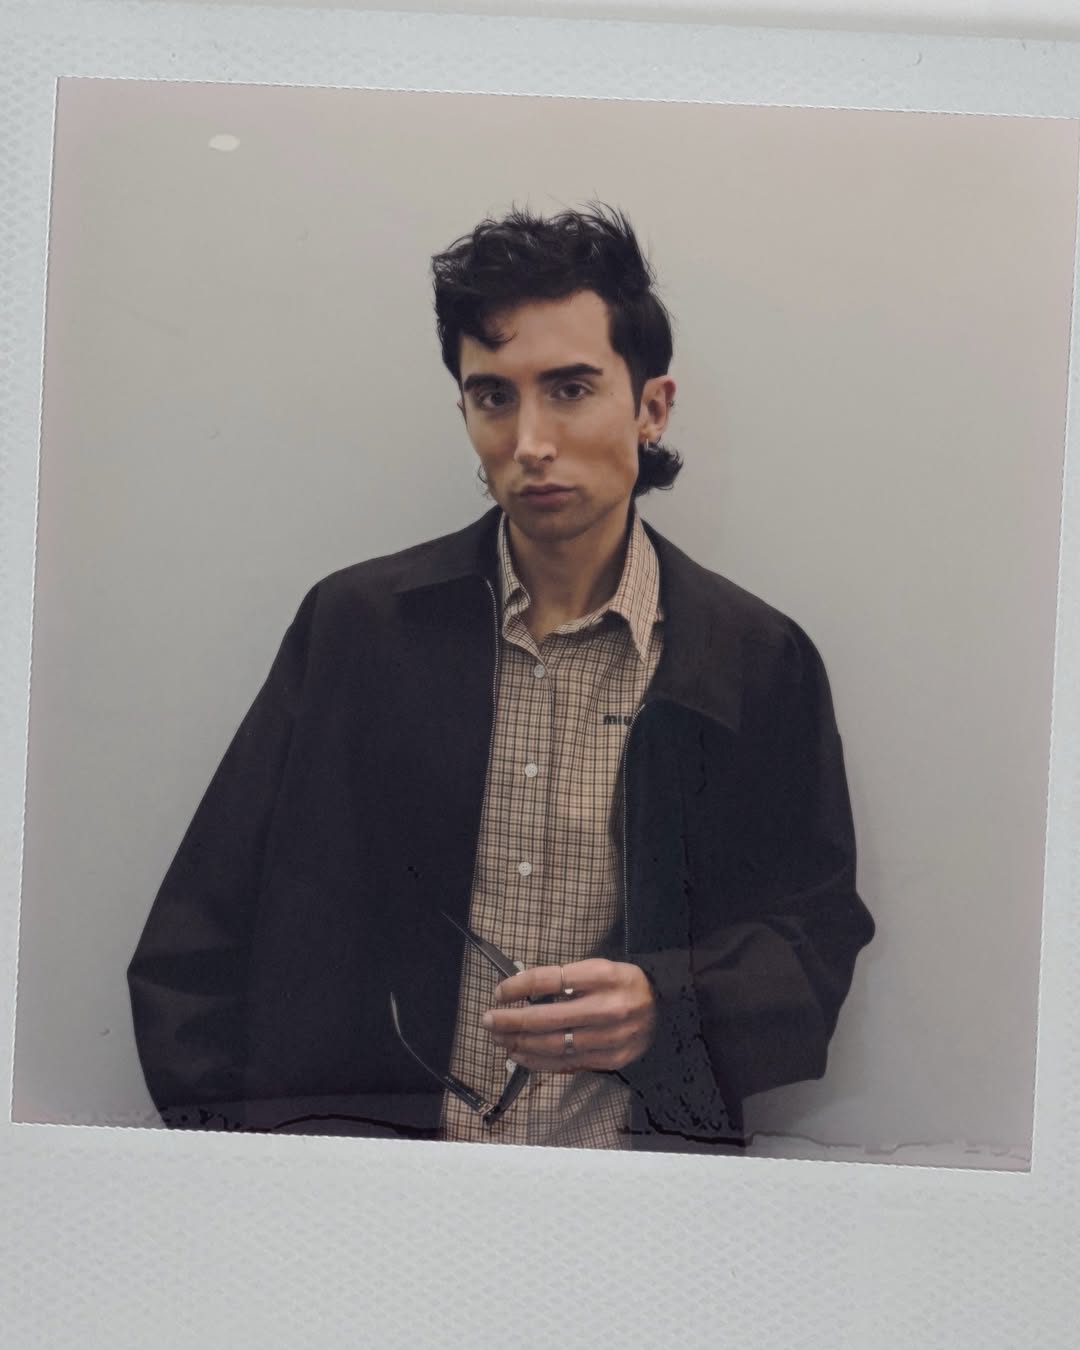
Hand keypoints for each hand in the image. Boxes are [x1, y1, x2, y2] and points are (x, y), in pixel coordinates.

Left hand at [481, 958, 656, 1073]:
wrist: (664, 1009)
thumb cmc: (622, 985)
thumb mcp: (599, 968)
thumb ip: (565, 979)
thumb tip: (520, 988)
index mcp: (604, 976)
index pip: (552, 979)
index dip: (519, 986)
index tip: (499, 991)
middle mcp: (609, 1007)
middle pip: (548, 1017)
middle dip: (512, 1020)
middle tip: (489, 1020)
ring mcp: (611, 1038)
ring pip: (554, 1045)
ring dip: (520, 1044)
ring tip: (500, 1039)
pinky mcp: (611, 1060)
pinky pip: (566, 1063)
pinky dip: (538, 1061)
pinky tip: (520, 1055)